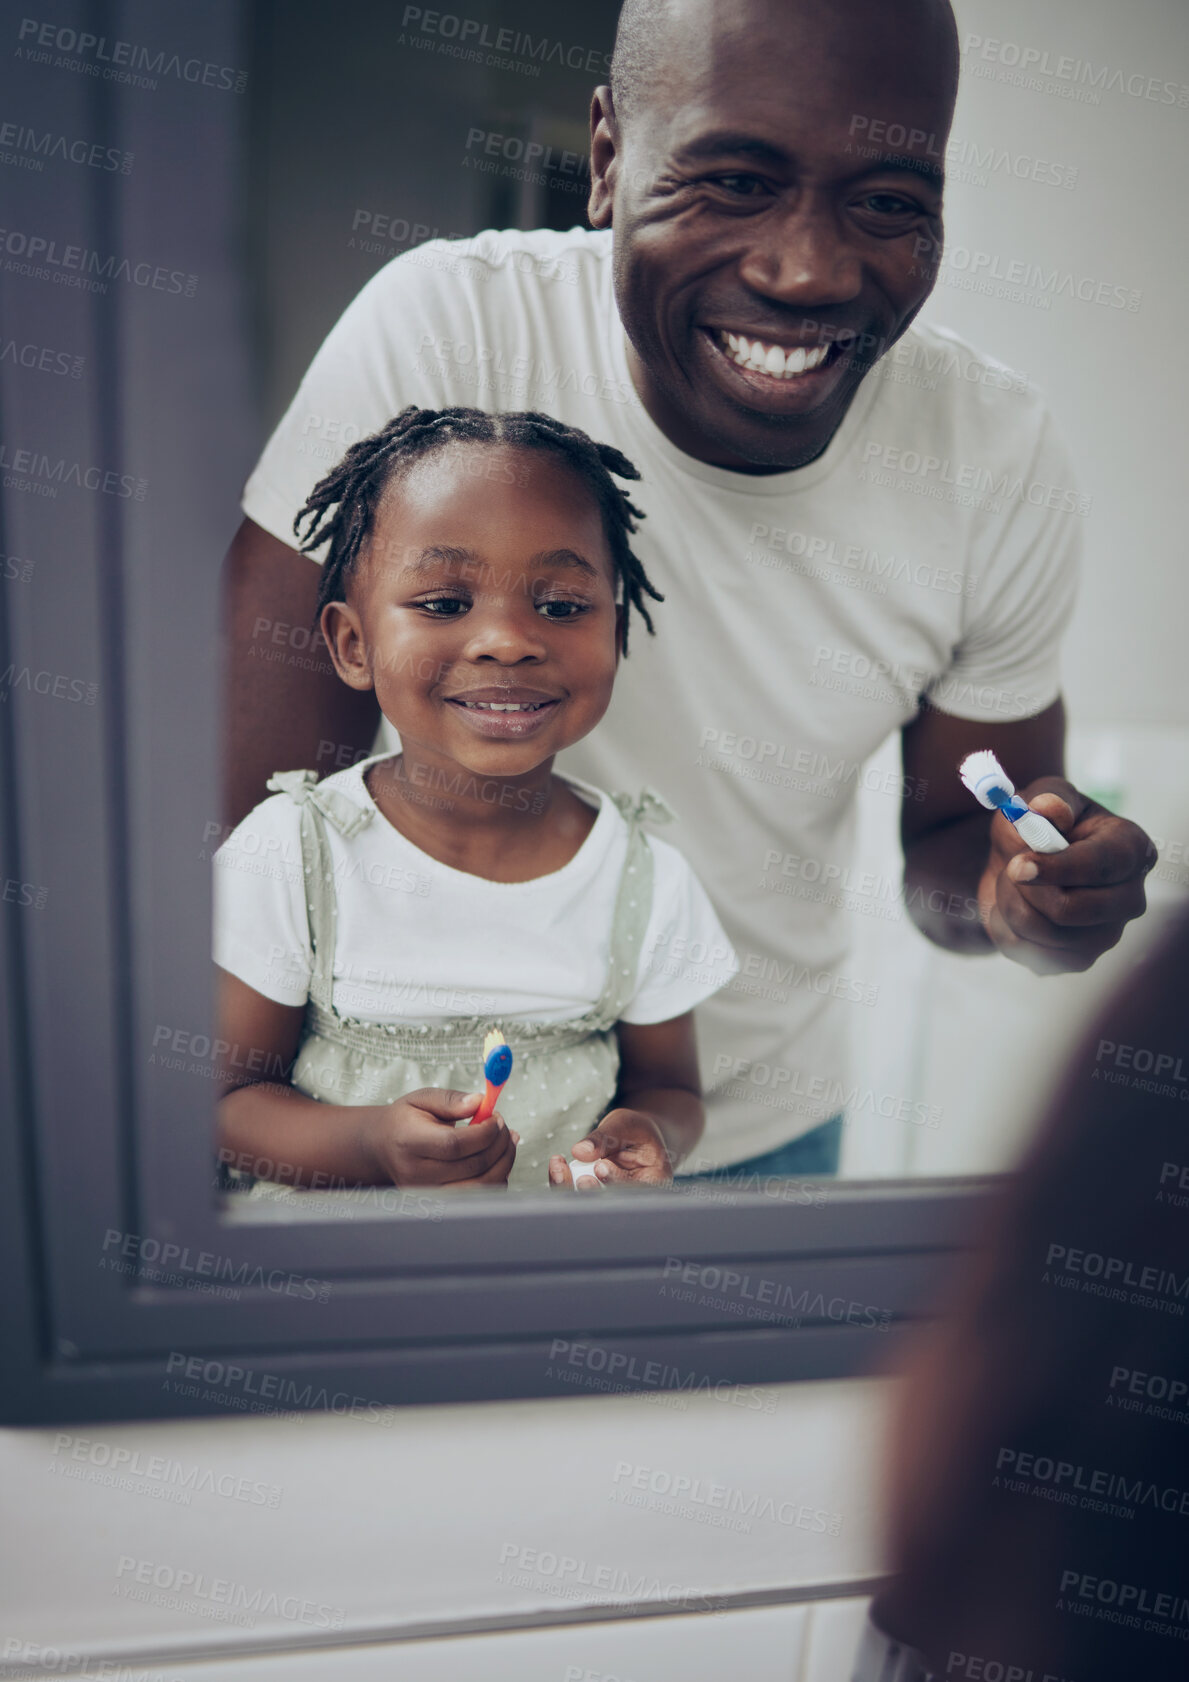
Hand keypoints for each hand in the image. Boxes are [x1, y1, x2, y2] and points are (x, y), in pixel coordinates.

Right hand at [361, 1089, 518, 1186]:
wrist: (384, 1147)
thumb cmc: (406, 1120)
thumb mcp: (422, 1099)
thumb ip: (451, 1100)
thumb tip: (480, 1102)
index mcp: (409, 1143)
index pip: (453, 1145)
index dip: (483, 1132)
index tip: (497, 1117)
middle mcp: (416, 1174)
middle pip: (472, 1166)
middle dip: (498, 1143)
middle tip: (503, 1125)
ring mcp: (428, 1194)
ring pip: (481, 1186)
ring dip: (503, 1162)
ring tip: (507, 1139)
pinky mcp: (439, 1204)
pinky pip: (479, 1196)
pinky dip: (497, 1176)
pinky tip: (498, 1157)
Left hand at [548, 1108, 673, 1189]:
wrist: (634, 1138)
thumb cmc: (635, 1130)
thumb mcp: (625, 1124)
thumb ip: (604, 1137)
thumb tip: (580, 1151)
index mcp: (654, 1180)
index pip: (635, 1186)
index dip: (616, 1179)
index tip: (601, 1167)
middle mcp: (635, 1196)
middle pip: (610, 1201)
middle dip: (590, 1191)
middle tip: (578, 1178)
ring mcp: (612, 1199)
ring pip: (589, 1202)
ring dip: (570, 1186)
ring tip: (558, 1166)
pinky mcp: (594, 1196)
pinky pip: (576, 1194)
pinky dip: (563, 1181)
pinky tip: (557, 1165)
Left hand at [978, 778, 1155, 974]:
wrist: (1020, 862)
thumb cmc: (1037, 825)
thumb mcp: (1038, 798)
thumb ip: (1045, 799)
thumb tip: (1049, 809)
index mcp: (1130, 849)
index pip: (1103, 866)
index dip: (1057, 867)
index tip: (1018, 865)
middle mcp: (1129, 896)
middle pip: (1072, 910)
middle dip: (1025, 889)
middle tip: (1009, 867)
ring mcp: (1107, 934)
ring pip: (1047, 934)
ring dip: (1011, 904)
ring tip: (1009, 881)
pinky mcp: (1080, 959)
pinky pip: (1033, 955)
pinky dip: (1007, 930)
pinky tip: (1012, 907)